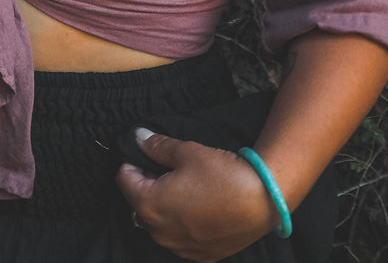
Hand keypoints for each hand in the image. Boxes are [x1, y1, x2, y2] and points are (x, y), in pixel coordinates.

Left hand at [115, 128, 277, 262]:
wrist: (262, 201)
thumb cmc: (222, 176)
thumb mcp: (186, 152)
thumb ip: (158, 146)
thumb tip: (139, 138)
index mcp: (150, 205)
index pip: (125, 180)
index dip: (132, 162)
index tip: (144, 153)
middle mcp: (160, 233)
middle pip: (140, 203)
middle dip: (148, 183)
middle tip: (167, 166)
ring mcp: (180, 247)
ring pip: (159, 222)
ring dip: (164, 204)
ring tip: (186, 185)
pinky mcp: (200, 254)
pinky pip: (180, 237)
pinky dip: (182, 222)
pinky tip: (199, 205)